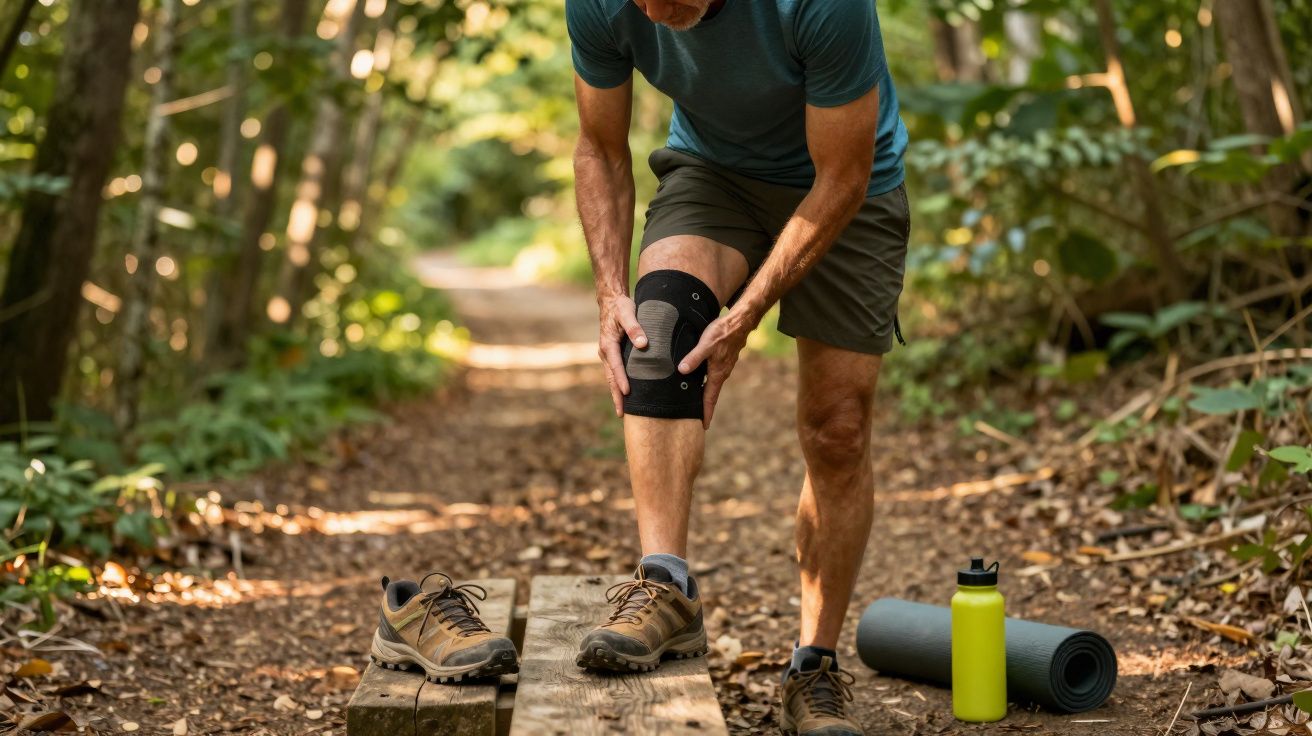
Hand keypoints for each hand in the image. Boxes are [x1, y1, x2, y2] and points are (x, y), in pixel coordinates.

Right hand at [597, 294, 646, 415]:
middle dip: (616, 396)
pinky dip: (618, 384)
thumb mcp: (628, 313)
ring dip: (616, 393)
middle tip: (621, 413)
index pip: (616, 366)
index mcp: (608, 344)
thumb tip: (643, 344)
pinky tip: (625, 394)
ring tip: (623, 410)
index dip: (621, 380)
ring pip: (612, 377)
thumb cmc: (621, 307)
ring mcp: (608, 354)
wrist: (611, 301)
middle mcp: (605, 352)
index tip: (627, 393)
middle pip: (611, 378)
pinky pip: (615, 372)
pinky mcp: (612, 354)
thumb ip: (635, 328)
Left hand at [677, 313, 751, 428]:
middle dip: (704, 407)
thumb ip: (694, 358)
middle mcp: (721, 373)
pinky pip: (713, 375)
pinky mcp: (723, 359)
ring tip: (695, 403)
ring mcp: (723, 366)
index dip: (706, 413)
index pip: (710, 398)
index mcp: (717, 373)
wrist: (740, 322)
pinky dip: (706, 382)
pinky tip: (698, 380)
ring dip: (704, 394)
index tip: (703, 426)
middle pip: (711, 395)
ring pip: (712, 384)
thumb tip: (681, 371)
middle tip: (695, 419)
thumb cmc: (723, 332)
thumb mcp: (706, 344)